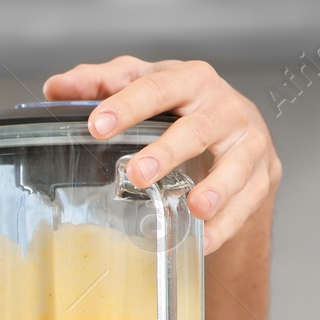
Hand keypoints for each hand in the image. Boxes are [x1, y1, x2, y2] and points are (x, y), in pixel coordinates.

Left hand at [43, 57, 281, 252]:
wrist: (232, 135)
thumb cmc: (178, 108)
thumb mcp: (139, 88)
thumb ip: (98, 85)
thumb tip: (55, 88)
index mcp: (190, 80)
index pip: (158, 86)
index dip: (128, 104)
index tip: (97, 125)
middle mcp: (225, 107)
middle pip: (200, 127)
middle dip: (170, 150)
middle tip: (138, 174)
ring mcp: (249, 141)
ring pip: (237, 164)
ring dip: (217, 188)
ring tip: (194, 207)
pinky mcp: (264, 173)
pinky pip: (249, 200)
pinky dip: (227, 223)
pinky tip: (204, 239)